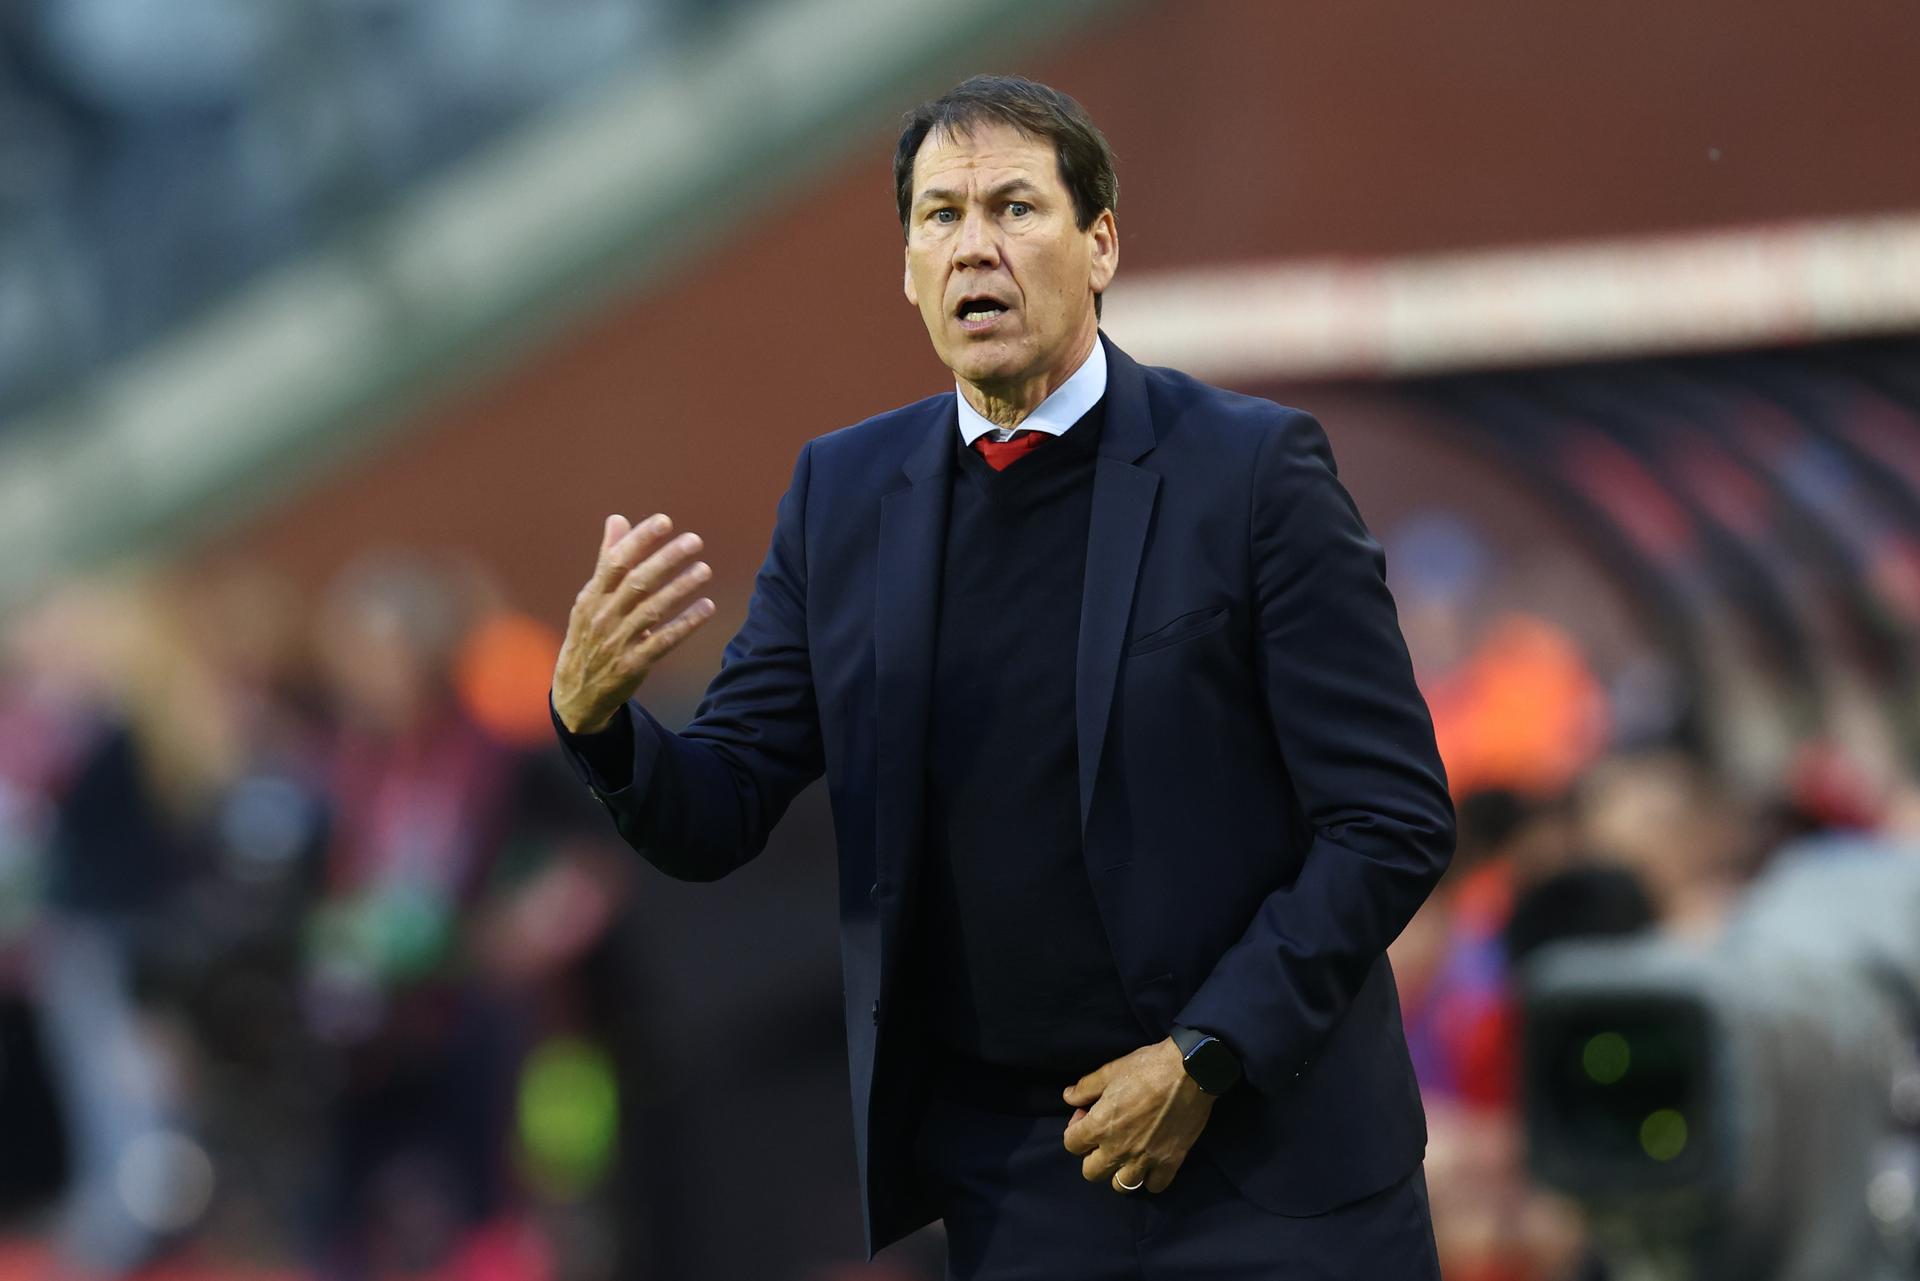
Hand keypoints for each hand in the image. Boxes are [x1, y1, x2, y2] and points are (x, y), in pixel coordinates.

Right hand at [552, 513, 715, 733]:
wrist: (577, 691)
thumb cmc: (589, 634)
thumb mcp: (590, 597)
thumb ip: (608, 559)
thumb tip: (618, 519)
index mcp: (593, 596)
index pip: (616, 562)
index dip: (640, 540)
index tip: (664, 521)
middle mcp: (604, 616)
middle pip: (637, 583)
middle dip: (666, 559)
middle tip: (694, 541)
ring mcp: (619, 641)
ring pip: (653, 610)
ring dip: (680, 588)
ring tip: (704, 569)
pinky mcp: (635, 663)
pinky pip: (664, 641)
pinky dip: (686, 624)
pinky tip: (706, 607)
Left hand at [1062, 1037, 1215, 1194]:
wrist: (1190, 1071)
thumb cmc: (1148, 1067)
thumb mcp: (1110, 1071)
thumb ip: (1085, 1087)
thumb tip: (1069, 1097)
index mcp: (1100, 1126)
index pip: (1071, 1145)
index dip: (1075, 1130)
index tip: (1088, 1116)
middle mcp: (1119, 1149)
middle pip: (1091, 1173)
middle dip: (1092, 1156)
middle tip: (1105, 1139)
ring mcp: (1145, 1159)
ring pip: (1121, 1186)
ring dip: (1119, 1172)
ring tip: (1127, 1155)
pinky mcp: (1170, 1162)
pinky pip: (1155, 1186)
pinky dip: (1150, 1179)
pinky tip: (1151, 1163)